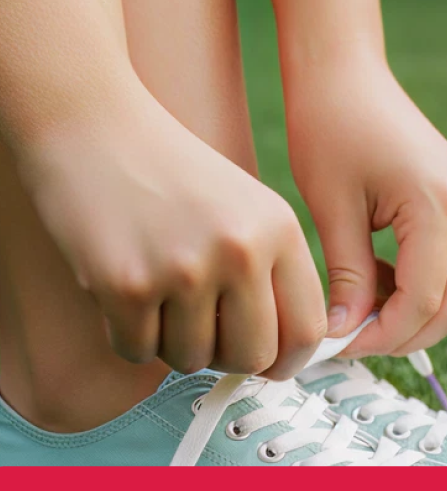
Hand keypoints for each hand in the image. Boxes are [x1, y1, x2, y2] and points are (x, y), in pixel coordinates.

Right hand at [21, 93, 326, 379]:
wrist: (93, 125)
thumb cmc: (172, 174)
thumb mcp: (249, 208)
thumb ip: (274, 274)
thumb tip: (285, 354)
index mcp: (279, 231)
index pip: (308, 329)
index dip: (289, 359)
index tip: (272, 364)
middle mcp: (240, 251)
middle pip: (253, 357)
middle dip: (229, 359)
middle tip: (206, 333)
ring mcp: (183, 269)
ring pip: (193, 360)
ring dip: (173, 343)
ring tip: (160, 296)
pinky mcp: (126, 285)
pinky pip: (138, 352)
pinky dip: (129, 337)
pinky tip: (125, 294)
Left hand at [284, 55, 446, 358]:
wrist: (346, 71)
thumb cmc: (328, 126)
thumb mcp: (331, 209)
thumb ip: (347, 278)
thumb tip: (345, 336)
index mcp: (439, 205)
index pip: (423, 300)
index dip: (383, 335)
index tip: (340, 346)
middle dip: (407, 335)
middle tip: (354, 340)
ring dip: (416, 314)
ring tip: (361, 306)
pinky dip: (423, 287)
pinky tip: (378, 279)